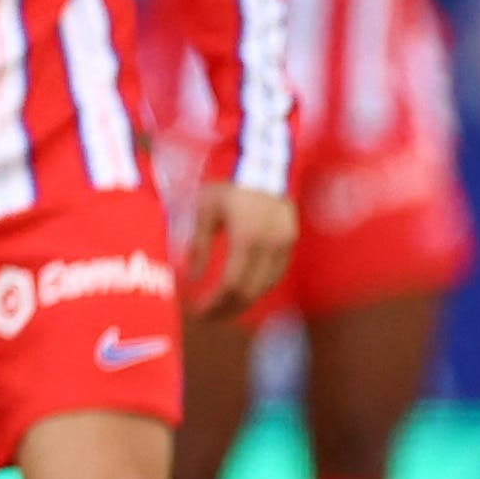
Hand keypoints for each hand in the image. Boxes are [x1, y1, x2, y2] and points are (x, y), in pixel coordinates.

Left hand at [181, 180, 295, 328]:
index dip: (215, 304)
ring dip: (244, 300)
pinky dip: (258, 285)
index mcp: (248, 238)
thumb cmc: (226, 182)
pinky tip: (241, 288)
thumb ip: (197, 245)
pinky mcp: (291, 239)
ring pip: (266, 285)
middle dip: (227, 308)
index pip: (232, 285)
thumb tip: (188, 277)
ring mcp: (285, 243)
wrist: (262, 161)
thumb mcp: (204, 211)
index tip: (197, 313)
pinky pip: (275, 272)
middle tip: (206, 316)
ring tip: (221, 307)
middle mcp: (271, 244)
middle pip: (251, 291)